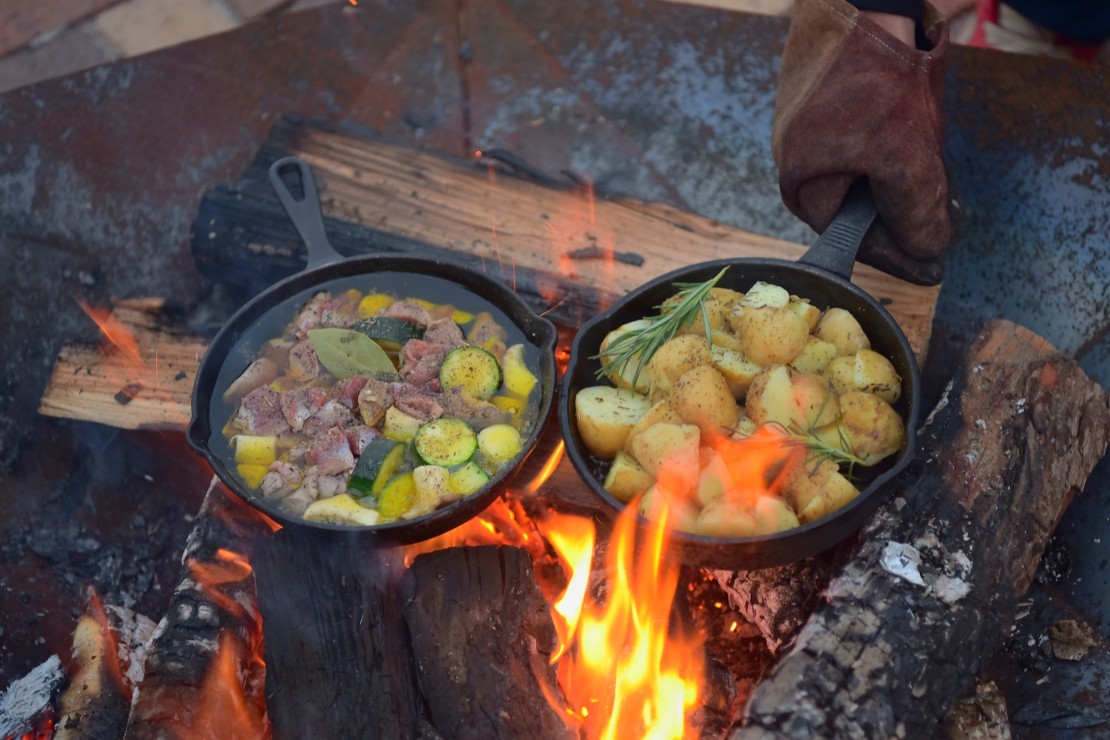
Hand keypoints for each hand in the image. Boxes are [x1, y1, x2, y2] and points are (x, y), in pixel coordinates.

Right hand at [772, 0, 953, 284]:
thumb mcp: (903, 159)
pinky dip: (894, 143)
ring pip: (867, 170)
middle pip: (861, 206)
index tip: (933, 268)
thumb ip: (917, 214)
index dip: (899, 256)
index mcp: (803, 188)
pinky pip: (866, 138)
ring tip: (937, 172)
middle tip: (947, 216)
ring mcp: (813, 129)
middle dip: (904, 212)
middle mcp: (800, 163)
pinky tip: (919, 132)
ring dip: (903, 175)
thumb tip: (927, 250)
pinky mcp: (830, 99)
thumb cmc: (871, 76)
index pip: (855, 240)